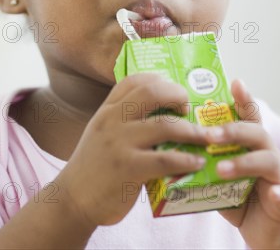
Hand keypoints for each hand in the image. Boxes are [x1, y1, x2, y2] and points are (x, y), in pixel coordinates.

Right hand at [55, 72, 208, 227]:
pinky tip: (197, 162)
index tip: (174, 88)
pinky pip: (165, 159)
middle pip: (152, 92)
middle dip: (177, 96)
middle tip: (189, 109)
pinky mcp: (128, 168)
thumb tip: (162, 114)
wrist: (72, 199)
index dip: (159, 80)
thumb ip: (124, 119)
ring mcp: (119, 143)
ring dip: (192, 131)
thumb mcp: (102, 132)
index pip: (134, 80)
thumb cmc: (94, 165)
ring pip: (164, 125)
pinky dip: (186, 159)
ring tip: (207, 137)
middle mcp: (112, 120)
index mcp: (107, 109)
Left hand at [206, 79, 279, 249]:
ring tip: (221, 169)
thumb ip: (202, 159)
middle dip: (233, 130)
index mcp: (249, 144)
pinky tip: (274, 195)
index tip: (235, 82)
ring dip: (244, 162)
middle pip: (255, 132)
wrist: (262, 231)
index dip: (243, 99)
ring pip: (267, 159)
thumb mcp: (217, 175)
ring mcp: (277, 175)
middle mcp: (266, 153)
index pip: (247, 116)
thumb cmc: (237, 196)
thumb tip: (167, 146)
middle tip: (210, 135)